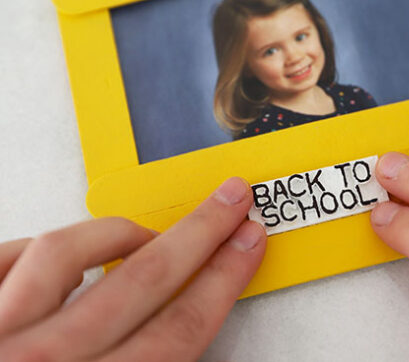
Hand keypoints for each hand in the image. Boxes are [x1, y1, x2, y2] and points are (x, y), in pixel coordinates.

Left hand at [0, 177, 265, 360]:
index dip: (222, 280)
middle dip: (198, 234)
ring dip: (118, 233)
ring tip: (141, 232)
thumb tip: (183, 336)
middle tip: (226, 201)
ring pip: (66, 253)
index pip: (179, 329)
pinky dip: (33, 248)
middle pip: (143, 280)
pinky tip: (57, 253)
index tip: (245, 245)